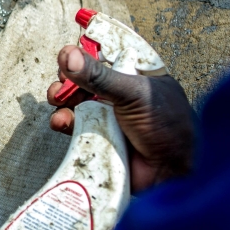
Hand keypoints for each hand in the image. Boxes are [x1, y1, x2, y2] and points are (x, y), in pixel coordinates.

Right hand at [47, 46, 195, 191]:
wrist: (172, 174)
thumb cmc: (166, 127)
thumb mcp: (133, 93)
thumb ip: (99, 75)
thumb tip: (67, 55)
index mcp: (137, 76)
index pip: (107, 58)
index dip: (86, 57)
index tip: (69, 58)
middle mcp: (122, 95)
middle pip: (86, 80)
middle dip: (69, 81)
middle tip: (60, 84)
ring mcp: (110, 118)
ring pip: (77, 104)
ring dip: (62, 102)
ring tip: (58, 103)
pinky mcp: (99, 138)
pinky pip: (76, 127)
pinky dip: (65, 122)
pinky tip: (61, 122)